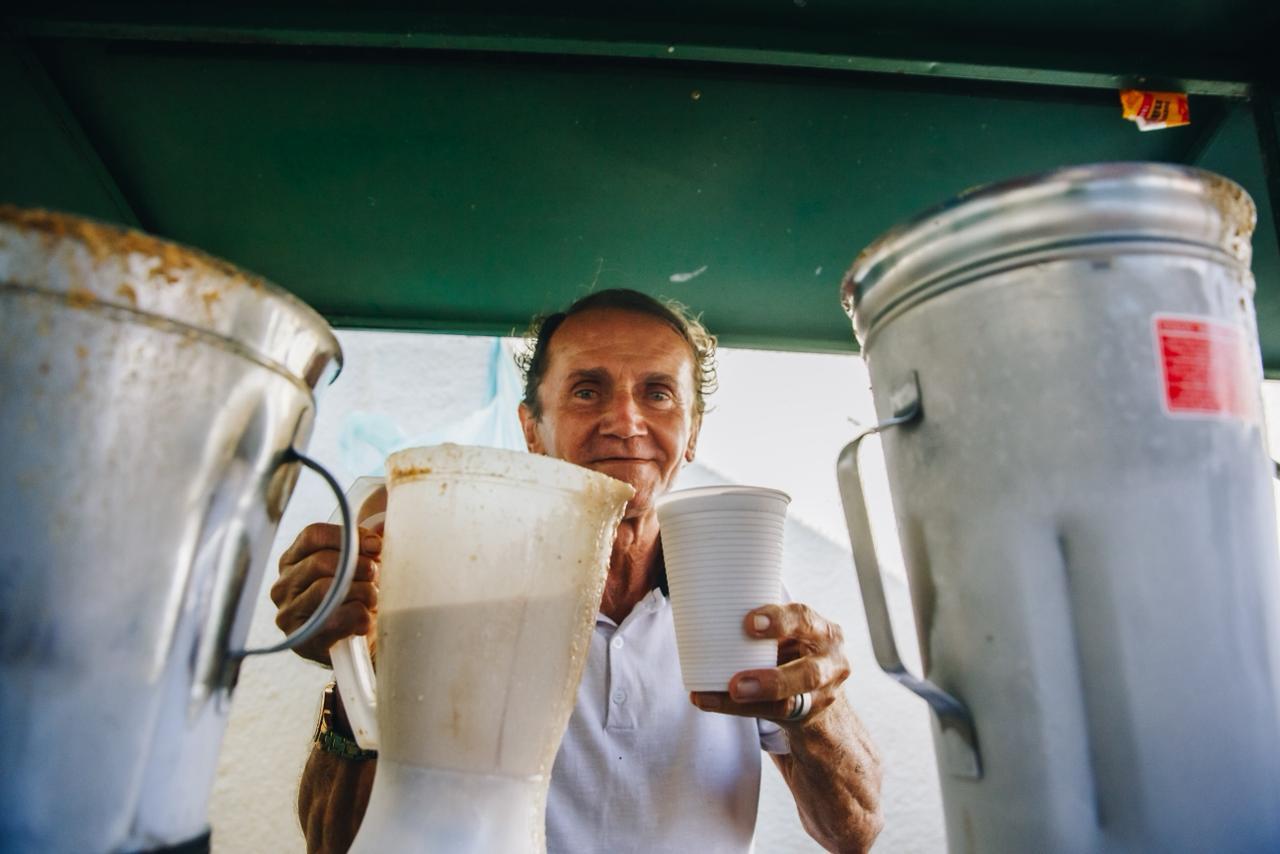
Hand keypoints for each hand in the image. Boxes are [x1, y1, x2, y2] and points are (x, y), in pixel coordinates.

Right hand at [270, 522, 381, 665]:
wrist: (356, 649)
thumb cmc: (355, 600)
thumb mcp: (358, 569)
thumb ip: (365, 549)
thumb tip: (376, 540)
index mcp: (293, 561)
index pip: (313, 534)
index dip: (349, 536)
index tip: (375, 547)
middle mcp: (284, 586)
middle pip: (321, 561)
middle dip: (360, 567)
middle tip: (376, 578)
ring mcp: (289, 614)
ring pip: (328, 589)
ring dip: (362, 592)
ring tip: (373, 600)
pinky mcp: (302, 640)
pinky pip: (336, 619)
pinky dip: (360, 616)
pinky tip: (366, 621)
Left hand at [690, 603, 850, 726]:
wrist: (820, 690)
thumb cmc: (794, 648)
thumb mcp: (792, 631)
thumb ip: (765, 624)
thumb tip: (705, 609)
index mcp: (822, 630)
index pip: (804, 620)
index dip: (779, 621)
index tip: (749, 623)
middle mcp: (831, 663)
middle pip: (809, 674)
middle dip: (773, 681)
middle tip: (735, 684)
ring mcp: (823, 695)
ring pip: (791, 702)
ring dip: (753, 701)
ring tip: (724, 696)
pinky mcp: (807, 715)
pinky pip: (773, 714)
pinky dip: (740, 708)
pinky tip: (710, 700)